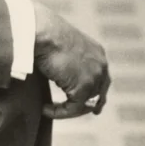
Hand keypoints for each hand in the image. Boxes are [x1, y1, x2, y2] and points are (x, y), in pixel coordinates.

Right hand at [33, 3, 110, 119]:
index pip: (102, 77)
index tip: (90, 105)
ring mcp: (94, 77)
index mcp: (97, 52)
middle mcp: (100, 65)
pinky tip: (45, 109)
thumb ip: (67, 60)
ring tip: (50, 109)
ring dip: (68, 109)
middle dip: (87, 105)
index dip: (95, 92)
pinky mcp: (83, 88)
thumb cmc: (44, 34)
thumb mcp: (62, 46)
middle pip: (99, 92)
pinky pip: (72, 108)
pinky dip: (58, 112)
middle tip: (73, 112)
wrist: (42, 32)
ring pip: (86, 103)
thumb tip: (57, 70)